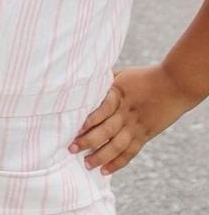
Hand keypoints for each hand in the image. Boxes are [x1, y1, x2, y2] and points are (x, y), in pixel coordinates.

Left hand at [70, 65, 194, 174]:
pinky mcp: (145, 135)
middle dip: (87, 141)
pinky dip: (118, 162)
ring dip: (101, 156)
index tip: (72, 128)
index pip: (100, 110)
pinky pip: (130, 152)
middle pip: (105, 130)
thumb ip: (105, 81)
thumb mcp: (122, 74)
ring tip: (87, 164)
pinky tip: (106, 170)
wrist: (173, 85)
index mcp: (118, 95)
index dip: (87, 121)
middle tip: (72, 149)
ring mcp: (136, 126)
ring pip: (117, 145)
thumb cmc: (144, 76)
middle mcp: (126, 113)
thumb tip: (86, 79)